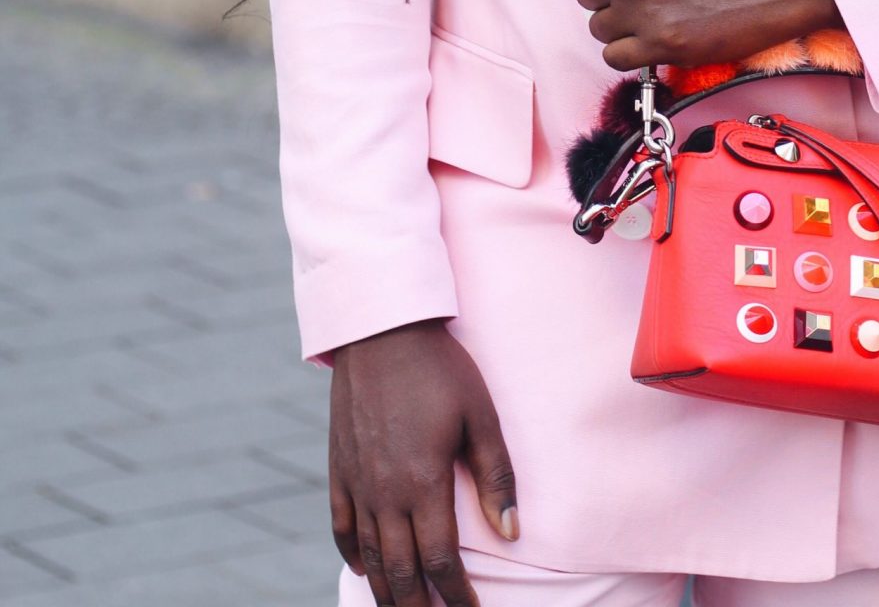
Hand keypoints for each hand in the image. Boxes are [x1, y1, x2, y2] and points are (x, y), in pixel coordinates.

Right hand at [329, 319, 517, 604]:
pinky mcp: (338, 468)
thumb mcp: (480, 415)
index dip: (457, 596)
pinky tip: (365, 570)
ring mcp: (356, 483)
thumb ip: (496, 476)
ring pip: (368, 558)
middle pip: (400, 572)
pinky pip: (340, 527)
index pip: (440, 561)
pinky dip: (352, 555)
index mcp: (423, 483)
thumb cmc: (440, 368)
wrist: (382, 329)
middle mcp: (384, 493)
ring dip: (387, 591)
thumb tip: (511, 532)